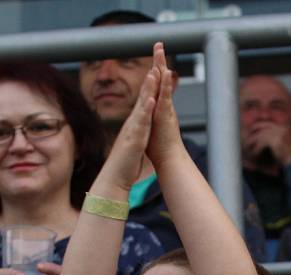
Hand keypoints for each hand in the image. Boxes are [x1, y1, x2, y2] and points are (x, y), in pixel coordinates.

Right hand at [96, 58, 159, 192]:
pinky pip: (141, 122)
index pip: (144, 103)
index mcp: (135, 126)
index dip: (150, 88)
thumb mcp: (135, 146)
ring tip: (153, 74)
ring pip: (142, 107)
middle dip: (149, 81)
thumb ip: (139, 136)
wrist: (115, 178)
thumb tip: (142, 132)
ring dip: (147, 90)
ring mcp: (133, 130)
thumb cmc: (126, 164)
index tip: (157, 72)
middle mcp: (133, 124)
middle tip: (155, 62)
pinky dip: (146, 111)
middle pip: (142, 98)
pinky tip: (152, 100)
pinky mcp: (134, 139)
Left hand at [146, 42, 183, 169]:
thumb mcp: (151, 130)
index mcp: (158, 109)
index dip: (154, 72)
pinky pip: (165, 97)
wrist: (169, 161)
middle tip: (158, 44)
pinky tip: (164, 72)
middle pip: (161, 80)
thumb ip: (151, 121)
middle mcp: (164, 106)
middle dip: (159, 62)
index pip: (156, 86)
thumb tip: (148, 120)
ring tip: (161, 51)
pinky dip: (165, 85)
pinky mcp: (166, 116)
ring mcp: (166, 110)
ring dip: (162, 67)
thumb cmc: (159, 150)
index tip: (153, 58)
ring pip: (164, 85)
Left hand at [244, 122, 290, 167]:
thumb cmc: (290, 155)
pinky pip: (260, 144)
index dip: (257, 126)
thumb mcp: (283, 141)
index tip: (252, 130)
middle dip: (252, 131)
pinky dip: (256, 149)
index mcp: (282, 126)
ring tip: (248, 147)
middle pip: (260, 126)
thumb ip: (275, 136)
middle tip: (247, 137)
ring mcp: (277, 134)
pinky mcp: (273, 141)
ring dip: (252, 142)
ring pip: (258, 135)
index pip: (266, 123)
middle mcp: (279, 128)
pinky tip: (254, 153)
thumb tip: (262, 136)